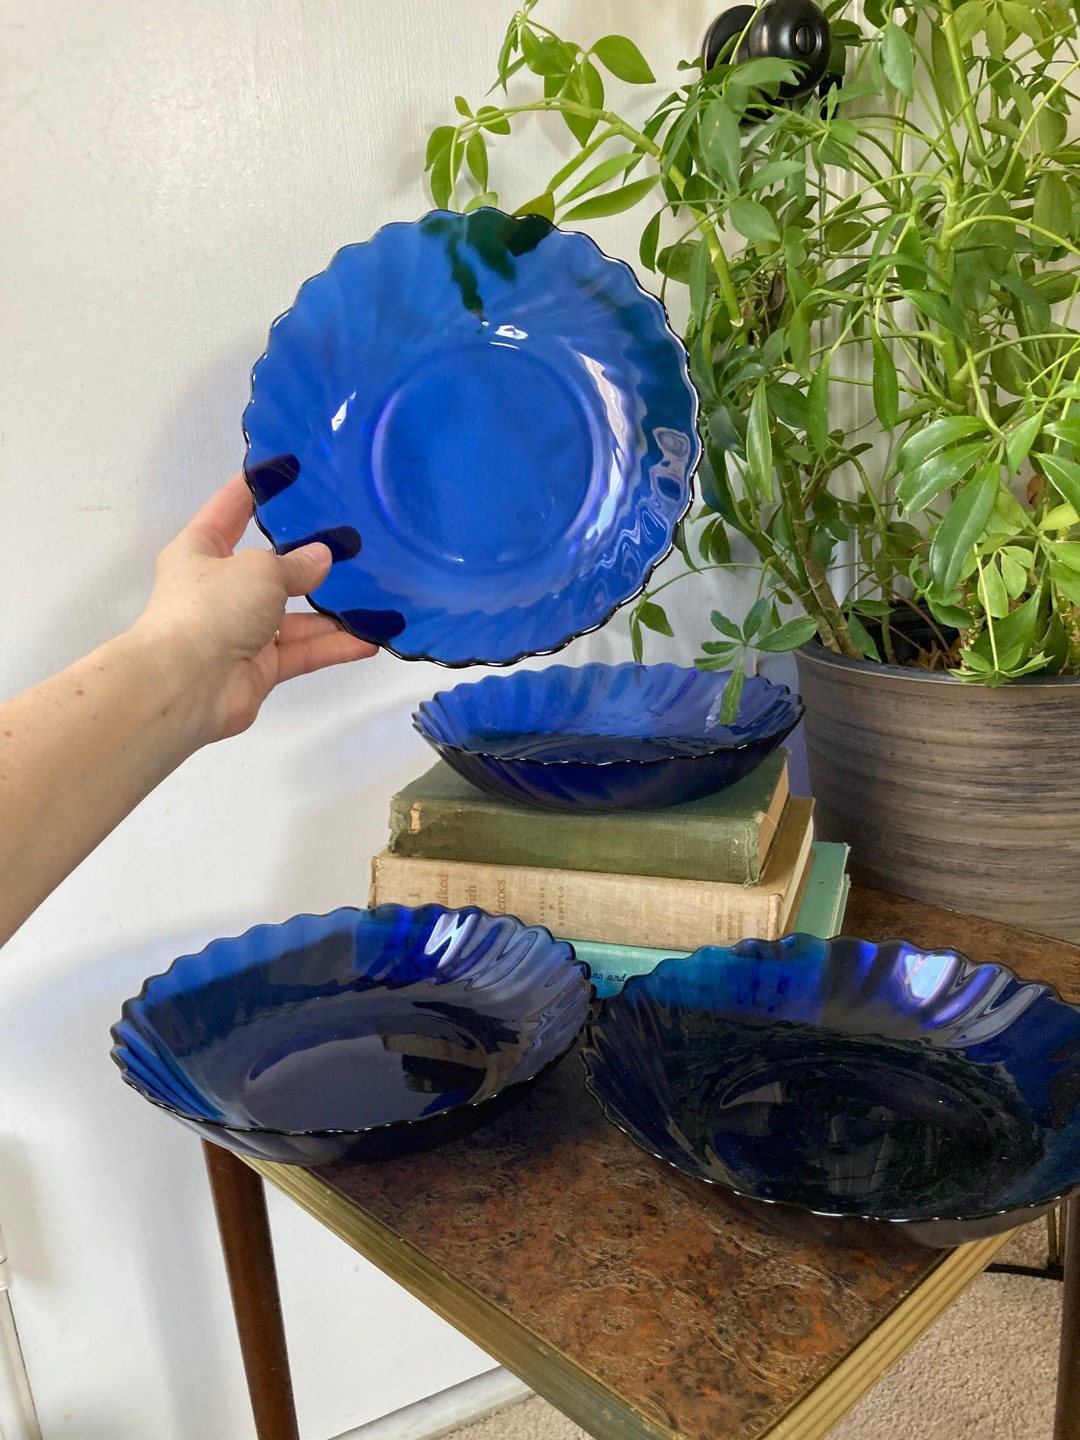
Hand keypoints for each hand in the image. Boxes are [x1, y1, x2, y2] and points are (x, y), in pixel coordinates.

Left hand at [132, 475, 376, 741]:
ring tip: (374, 594)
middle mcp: (221, 588)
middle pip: (270, 566)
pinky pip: (304, 651)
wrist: (187, 686)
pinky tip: (369, 639)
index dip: (259, 487)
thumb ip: (295, 563)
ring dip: (331, 609)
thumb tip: (322, 559)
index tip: (293, 468)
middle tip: (353, 539)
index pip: (231, 507)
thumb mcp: (258, 570)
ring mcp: (242, 630)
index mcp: (202, 550)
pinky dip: (333, 646)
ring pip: (294, 615)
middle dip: (308, 556)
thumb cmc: (211, 608)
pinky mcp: (262, 666)